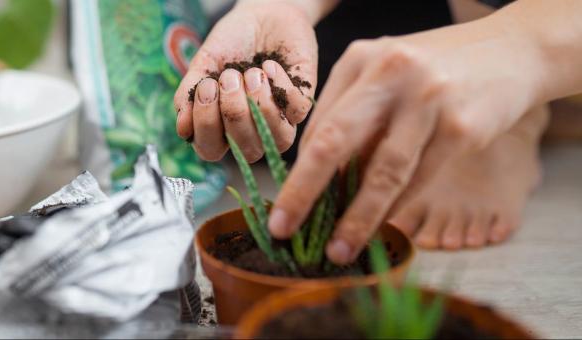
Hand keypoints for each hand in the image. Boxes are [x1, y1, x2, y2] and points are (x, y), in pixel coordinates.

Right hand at [174, 0, 319, 161]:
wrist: (263, 13)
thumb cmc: (231, 43)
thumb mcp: (203, 65)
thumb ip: (188, 96)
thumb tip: (183, 129)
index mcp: (223, 127)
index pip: (212, 151)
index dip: (207, 127)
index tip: (206, 88)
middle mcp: (253, 131)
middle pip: (247, 150)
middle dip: (233, 111)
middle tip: (229, 76)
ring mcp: (281, 119)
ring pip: (279, 139)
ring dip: (259, 103)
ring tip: (251, 72)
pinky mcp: (302, 102)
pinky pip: (296, 110)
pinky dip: (279, 84)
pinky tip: (270, 65)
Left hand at [268, 15, 546, 263]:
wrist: (510, 53)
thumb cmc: (435, 70)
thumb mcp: (385, 73)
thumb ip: (353, 113)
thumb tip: (321, 176)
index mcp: (360, 59)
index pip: (318, 125)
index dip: (299, 171)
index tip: (286, 205)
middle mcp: (389, 74)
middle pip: (334, 142)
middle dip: (303, 192)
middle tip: (283, 228)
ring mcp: (427, 99)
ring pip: (382, 171)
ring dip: (357, 218)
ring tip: (339, 249)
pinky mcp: (462, 126)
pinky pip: (420, 179)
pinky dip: (398, 209)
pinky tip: (381, 229)